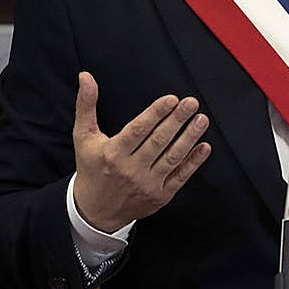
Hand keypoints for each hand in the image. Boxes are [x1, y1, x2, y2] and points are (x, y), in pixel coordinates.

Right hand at [72, 71, 210, 232]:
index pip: (138, 130)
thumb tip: (86, 77)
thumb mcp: (84, 137)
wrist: (94, 211)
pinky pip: (180, 176)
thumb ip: (86, 105)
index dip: (156, 113)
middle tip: (192, 103)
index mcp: (113, 153)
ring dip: (189, 137)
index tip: (172, 99)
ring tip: (202, 119)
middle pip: (159, 141)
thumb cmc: (92, 168)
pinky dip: (194, 162)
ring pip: (173, 158)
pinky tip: (204, 146)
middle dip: (177, 120)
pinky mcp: (160, 196)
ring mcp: (147, 184)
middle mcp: (131, 169)